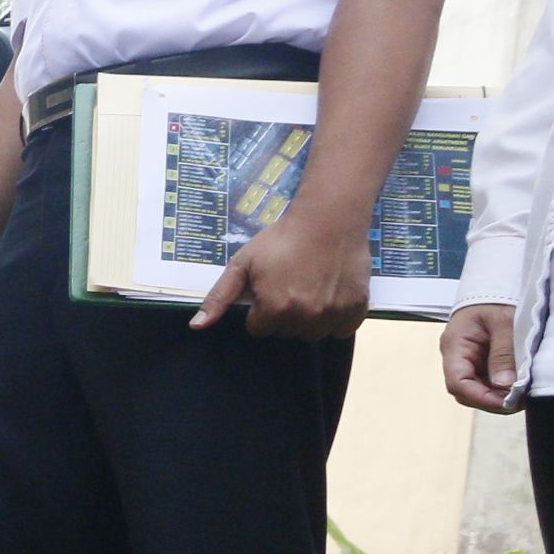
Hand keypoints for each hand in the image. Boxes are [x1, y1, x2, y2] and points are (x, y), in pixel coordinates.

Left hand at [193, 209, 368, 339]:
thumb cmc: (281, 240)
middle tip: (289, 285)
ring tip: (310, 289)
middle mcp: (305, 318)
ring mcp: (333, 315)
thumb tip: (196, 326)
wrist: (329, 220)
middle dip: (283, 314)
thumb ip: (220, 297)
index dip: (260, 309)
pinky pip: (342, 330)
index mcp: (275, 309)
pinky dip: (336, 319)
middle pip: (286, 332)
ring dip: (308, 319)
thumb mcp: (243, 264)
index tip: (267, 289)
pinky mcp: (357, 310)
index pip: (259, 329)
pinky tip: (330, 296)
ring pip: (313, 334)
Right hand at [442, 304, 521, 412]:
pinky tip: (520, 384)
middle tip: (521, 399)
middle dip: (493, 400)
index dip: (481, 398)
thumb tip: (505, 384)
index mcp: (455, 346)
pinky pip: (488, 381)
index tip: (509, 401)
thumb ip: (504, 353)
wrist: (497, 282)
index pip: (458, 383)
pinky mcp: (482, 361)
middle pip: (467, 391)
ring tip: (523, 392)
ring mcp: (469, 360)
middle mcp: (457, 357)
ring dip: (499, 395)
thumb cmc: (497, 298)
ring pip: (478, 389)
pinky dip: (503, 387)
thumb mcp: (505, 322)